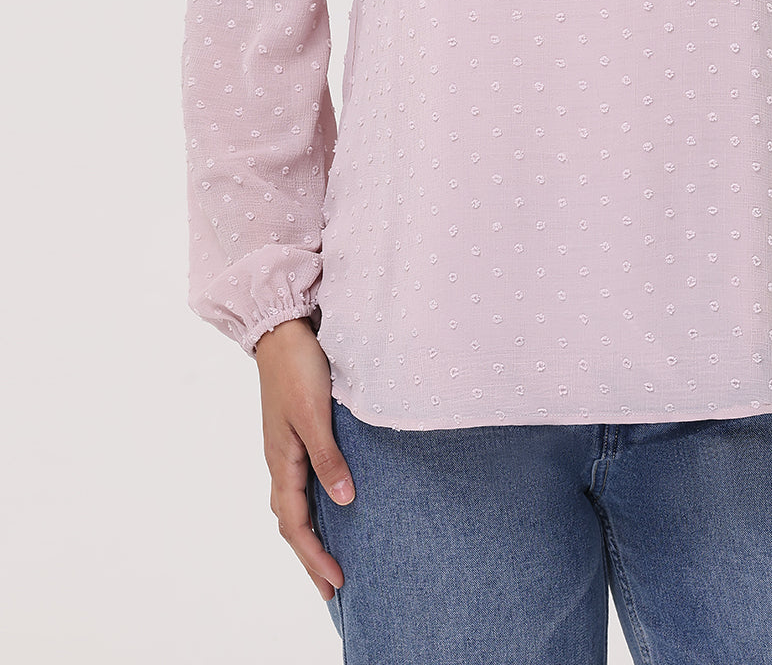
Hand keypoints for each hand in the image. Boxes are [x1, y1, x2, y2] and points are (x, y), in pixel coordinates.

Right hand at [253, 316, 355, 601]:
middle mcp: (279, 461)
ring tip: (328, 558)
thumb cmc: (298, 368)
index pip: (296, 524)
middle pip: (291, 524)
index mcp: (282, 461)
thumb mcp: (315, 414)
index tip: (337, 581)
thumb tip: (344, 502)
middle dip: (309, 558)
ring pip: (292, 506)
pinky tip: (328, 506)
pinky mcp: (293, 435)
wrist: (281, 330)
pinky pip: (298, 484)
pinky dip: (310, 508)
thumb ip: (328, 458)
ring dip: (309, 536)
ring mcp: (284, 449)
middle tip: (331, 588)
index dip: (315, 556)